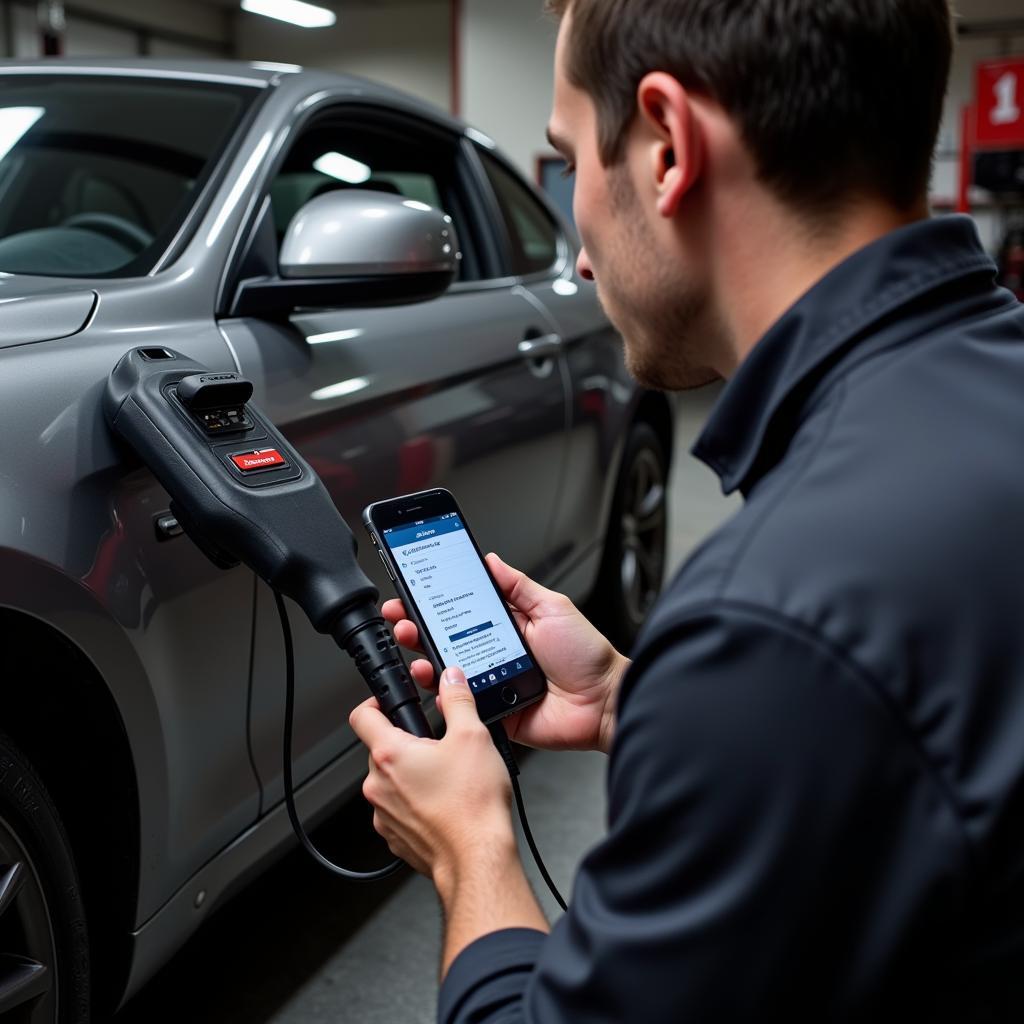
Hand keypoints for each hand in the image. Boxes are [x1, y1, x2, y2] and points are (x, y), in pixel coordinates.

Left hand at [349, 666, 515, 883]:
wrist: (477, 857)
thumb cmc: (472, 805)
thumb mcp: (473, 736)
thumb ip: (458, 700)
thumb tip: (451, 679)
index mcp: (390, 755)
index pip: (362, 716)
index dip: (374, 702)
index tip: (388, 702)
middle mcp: (378, 785)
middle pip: (381, 750)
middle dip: (406, 743)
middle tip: (437, 745)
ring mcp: (384, 814)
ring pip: (391, 781)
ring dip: (411, 775)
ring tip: (446, 778)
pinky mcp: (395, 837)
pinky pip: (399, 810)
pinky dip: (416, 803)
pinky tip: (444, 804)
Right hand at [382, 553, 628, 753]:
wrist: (603, 701)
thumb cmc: (586, 656)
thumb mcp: (552, 608)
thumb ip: (519, 586)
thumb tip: (491, 560)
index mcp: (506, 626)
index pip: (461, 609)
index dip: (435, 601)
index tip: (412, 590)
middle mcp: (493, 653)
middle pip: (445, 638)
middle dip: (417, 625)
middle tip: (400, 616)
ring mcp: (489, 682)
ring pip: (445, 671)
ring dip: (422, 655)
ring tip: (411, 642)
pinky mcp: (490, 711)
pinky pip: (458, 704)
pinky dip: (441, 693)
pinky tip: (431, 677)